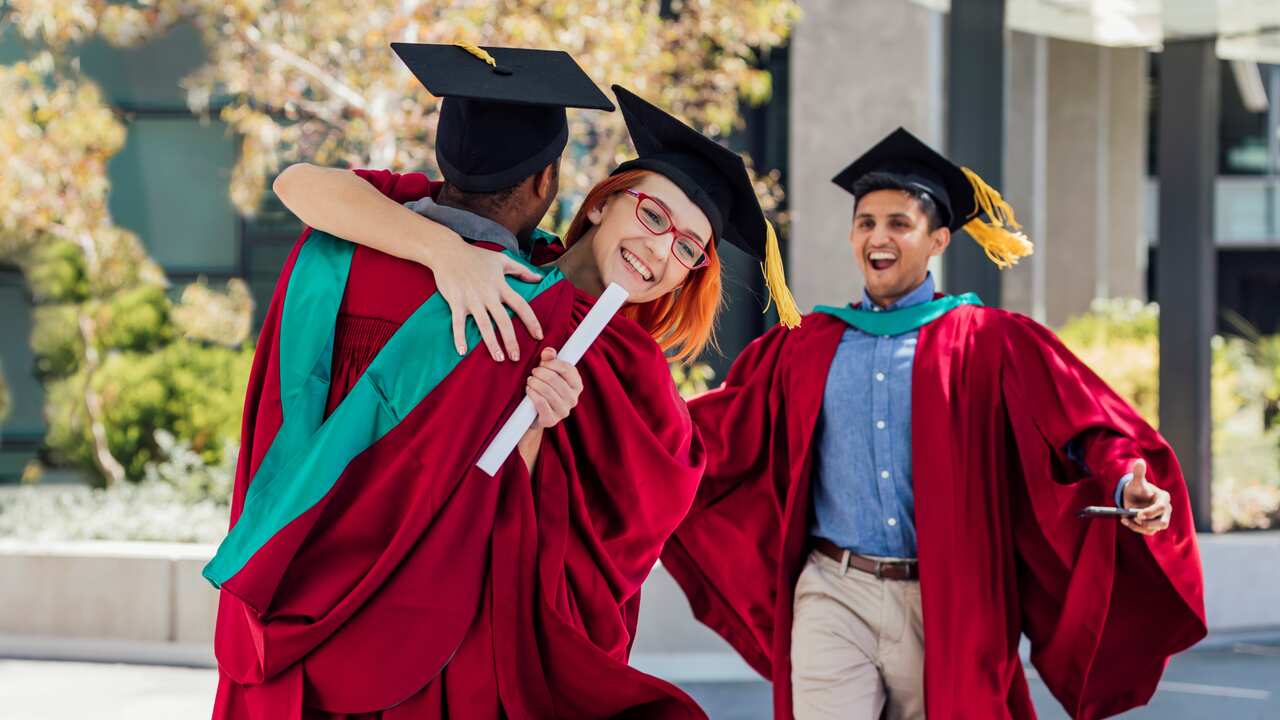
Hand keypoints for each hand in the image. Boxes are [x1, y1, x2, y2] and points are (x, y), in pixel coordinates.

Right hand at [428, 237, 544, 361]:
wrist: (448, 251)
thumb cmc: (476, 256)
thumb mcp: (502, 260)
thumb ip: (521, 270)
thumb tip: (539, 278)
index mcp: (501, 285)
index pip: (521, 305)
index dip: (531, 321)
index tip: (539, 336)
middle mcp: (488, 294)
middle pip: (503, 320)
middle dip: (511, 340)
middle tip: (516, 357)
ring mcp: (471, 299)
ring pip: (484, 325)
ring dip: (491, 343)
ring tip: (498, 358)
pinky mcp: (456, 302)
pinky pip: (458, 323)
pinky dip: (459, 337)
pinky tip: (462, 352)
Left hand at [525, 348, 582, 428]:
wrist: (535, 415)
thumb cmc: (545, 389)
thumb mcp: (549, 372)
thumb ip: (550, 359)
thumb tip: (548, 351)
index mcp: (577, 385)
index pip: (567, 369)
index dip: (552, 363)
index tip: (542, 362)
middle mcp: (573, 399)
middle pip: (555, 380)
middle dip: (540, 373)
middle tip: (533, 372)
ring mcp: (563, 411)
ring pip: (547, 391)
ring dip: (535, 383)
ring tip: (530, 380)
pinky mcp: (551, 420)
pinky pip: (541, 403)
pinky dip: (532, 394)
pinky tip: (529, 390)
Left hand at [1120, 459, 1172, 535]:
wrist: (1133, 496)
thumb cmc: (1137, 488)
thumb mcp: (1136, 481)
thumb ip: (1138, 473)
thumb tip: (1139, 461)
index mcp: (1164, 498)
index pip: (1161, 508)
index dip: (1150, 512)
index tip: (1138, 515)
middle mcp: (1166, 510)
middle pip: (1163, 523)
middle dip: (1148, 523)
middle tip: (1134, 518)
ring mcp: (1161, 519)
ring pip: (1153, 529)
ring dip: (1138, 527)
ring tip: (1125, 519)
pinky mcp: (1154, 526)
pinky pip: (1147, 532)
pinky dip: (1135, 528)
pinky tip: (1125, 521)